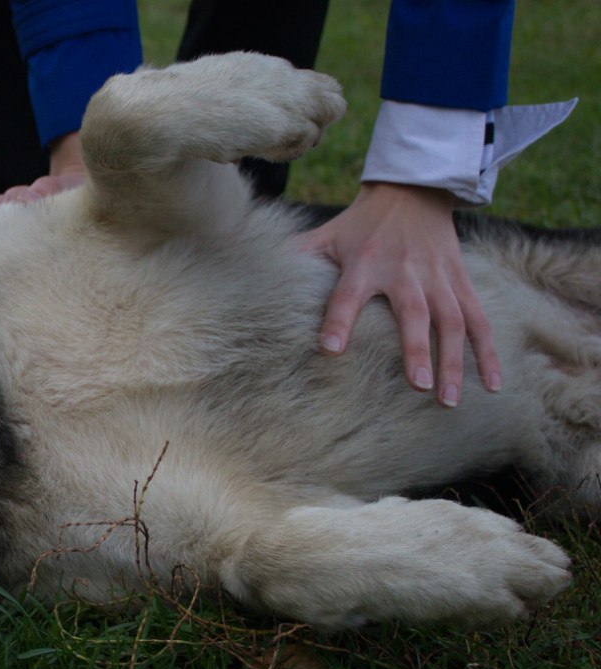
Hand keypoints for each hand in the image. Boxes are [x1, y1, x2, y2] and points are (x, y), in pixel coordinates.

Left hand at [300, 182, 500, 406]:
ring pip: (452, 322)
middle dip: (417, 350)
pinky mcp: (461, 282)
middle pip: (414, 314)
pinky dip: (489, 352)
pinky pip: (479, 320)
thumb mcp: (327, 235)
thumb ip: (297, 259)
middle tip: (417, 386)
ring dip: (454, 361)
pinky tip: (494, 385)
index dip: (339, 320)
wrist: (414, 190)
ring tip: (449, 400)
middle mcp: (405, 272)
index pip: (349, 294)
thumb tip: (252, 278)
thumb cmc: (361, 224)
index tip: (331, 350)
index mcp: (365, 263)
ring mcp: (438, 278)